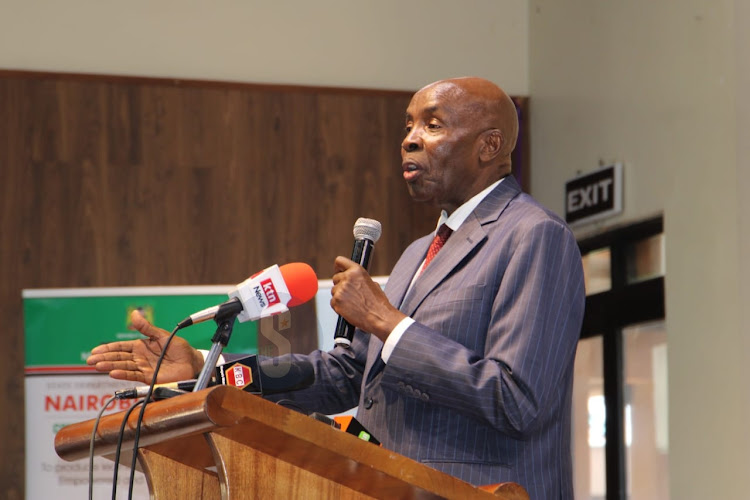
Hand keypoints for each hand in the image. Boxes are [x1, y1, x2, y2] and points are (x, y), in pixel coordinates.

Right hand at [86, 310, 203, 383]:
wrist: (192, 362)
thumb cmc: (179, 348)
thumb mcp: (162, 335)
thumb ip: (146, 327)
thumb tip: (134, 314)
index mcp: (141, 346)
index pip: (121, 347)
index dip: (108, 348)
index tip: (95, 351)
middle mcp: (140, 357)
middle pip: (119, 357)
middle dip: (104, 358)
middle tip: (90, 360)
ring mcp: (143, 367)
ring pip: (123, 366)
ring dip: (110, 366)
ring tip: (98, 366)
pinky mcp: (149, 377)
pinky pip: (134, 375)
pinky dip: (123, 374)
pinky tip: (113, 373)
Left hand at [330, 256, 405, 341]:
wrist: (379, 317)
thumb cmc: (378, 303)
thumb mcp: (372, 284)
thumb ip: (359, 279)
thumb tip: (352, 279)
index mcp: (357, 271)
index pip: (339, 261)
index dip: (338, 268)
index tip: (338, 271)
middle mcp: (348, 277)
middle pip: (335, 278)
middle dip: (340, 285)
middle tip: (350, 294)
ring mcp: (341, 289)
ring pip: (334, 291)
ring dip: (340, 297)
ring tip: (353, 303)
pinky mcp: (336, 301)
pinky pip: (332, 302)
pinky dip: (338, 307)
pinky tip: (349, 309)